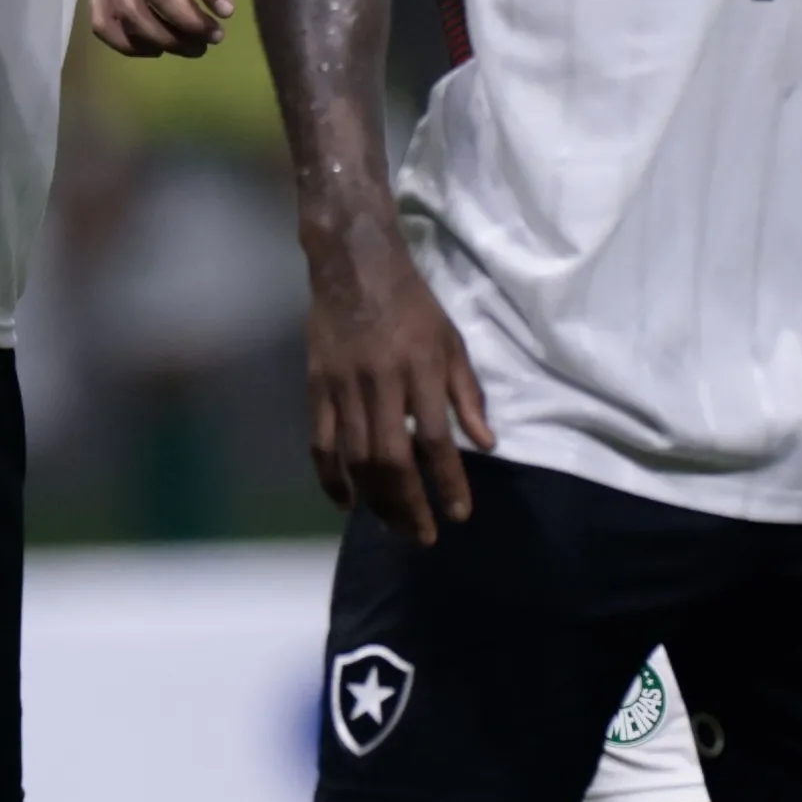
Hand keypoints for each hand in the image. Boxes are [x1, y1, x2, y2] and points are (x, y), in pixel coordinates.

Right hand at [303, 218, 490, 540]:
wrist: (353, 265)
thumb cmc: (412, 304)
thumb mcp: (451, 341)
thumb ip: (467, 394)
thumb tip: (485, 444)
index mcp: (419, 369)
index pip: (435, 439)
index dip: (447, 481)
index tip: (459, 514)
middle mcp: (380, 382)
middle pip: (391, 459)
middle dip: (408, 504)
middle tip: (423, 536)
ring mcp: (343, 387)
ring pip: (355, 457)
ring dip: (375, 499)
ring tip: (392, 525)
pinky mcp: (316, 387)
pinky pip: (320, 442)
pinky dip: (331, 477)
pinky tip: (346, 503)